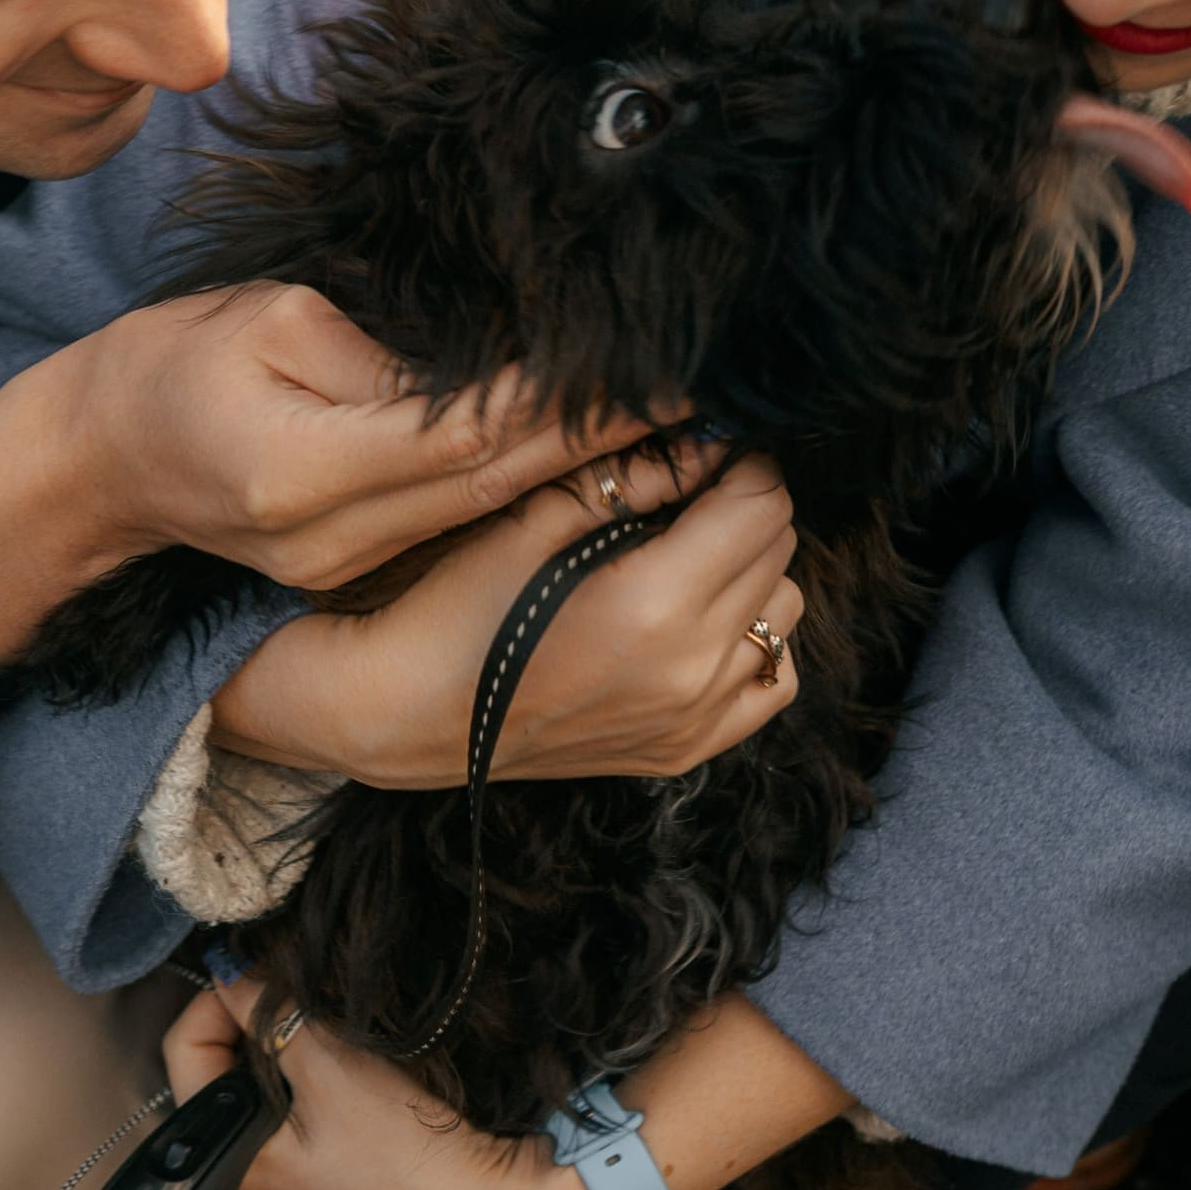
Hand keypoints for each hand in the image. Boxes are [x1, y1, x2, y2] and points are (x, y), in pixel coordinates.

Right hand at [0, 282, 657, 664]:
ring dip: (600, 498)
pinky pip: (473, 556)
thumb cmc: (171, 366)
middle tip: (711, 412)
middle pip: (509, 500)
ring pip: (497, 535)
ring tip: (696, 452)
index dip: (583, 409)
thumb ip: (389, 349)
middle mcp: (333, 543)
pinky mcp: (354, 583)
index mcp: (306, 472)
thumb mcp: (271, 317)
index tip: (670, 377)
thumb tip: (511, 366)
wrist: (91, 469)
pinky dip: (553, 530)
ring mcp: (344, 577)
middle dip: (618, 456)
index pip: (479, 438)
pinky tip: (627, 503)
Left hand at [163, 973, 602, 1189]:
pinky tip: (350, 1072)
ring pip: (261, 1091)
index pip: (184, 1050)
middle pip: (220, 1070)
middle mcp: (246, 1178)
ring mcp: (288, 1185)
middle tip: (299, 995)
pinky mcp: (326, 1184)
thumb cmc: (404, 1155)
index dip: (217, 998)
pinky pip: (296, 1116)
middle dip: (254, 1022)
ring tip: (327, 1030)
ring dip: (286, 1050)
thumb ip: (274, 1014)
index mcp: (228, 1157)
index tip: (263, 974)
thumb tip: (229, 967)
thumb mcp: (333, 1069)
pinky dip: (312, 1083)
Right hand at [213, 437, 804, 788]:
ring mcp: (694, 719)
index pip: (760, 506)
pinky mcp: (685, 749)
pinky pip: (771, 683)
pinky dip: (754, 643)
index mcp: (655, 604)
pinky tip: (701, 622)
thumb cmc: (454, 608)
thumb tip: (703, 440)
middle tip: (688, 494)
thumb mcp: (532, 520)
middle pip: (778, 553)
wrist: (406, 714)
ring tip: (688, 557)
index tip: (704, 450)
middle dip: (744, 509)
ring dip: (752, 573)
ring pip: (785, 614)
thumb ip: (629, 478)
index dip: (740, 463)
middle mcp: (690, 669)